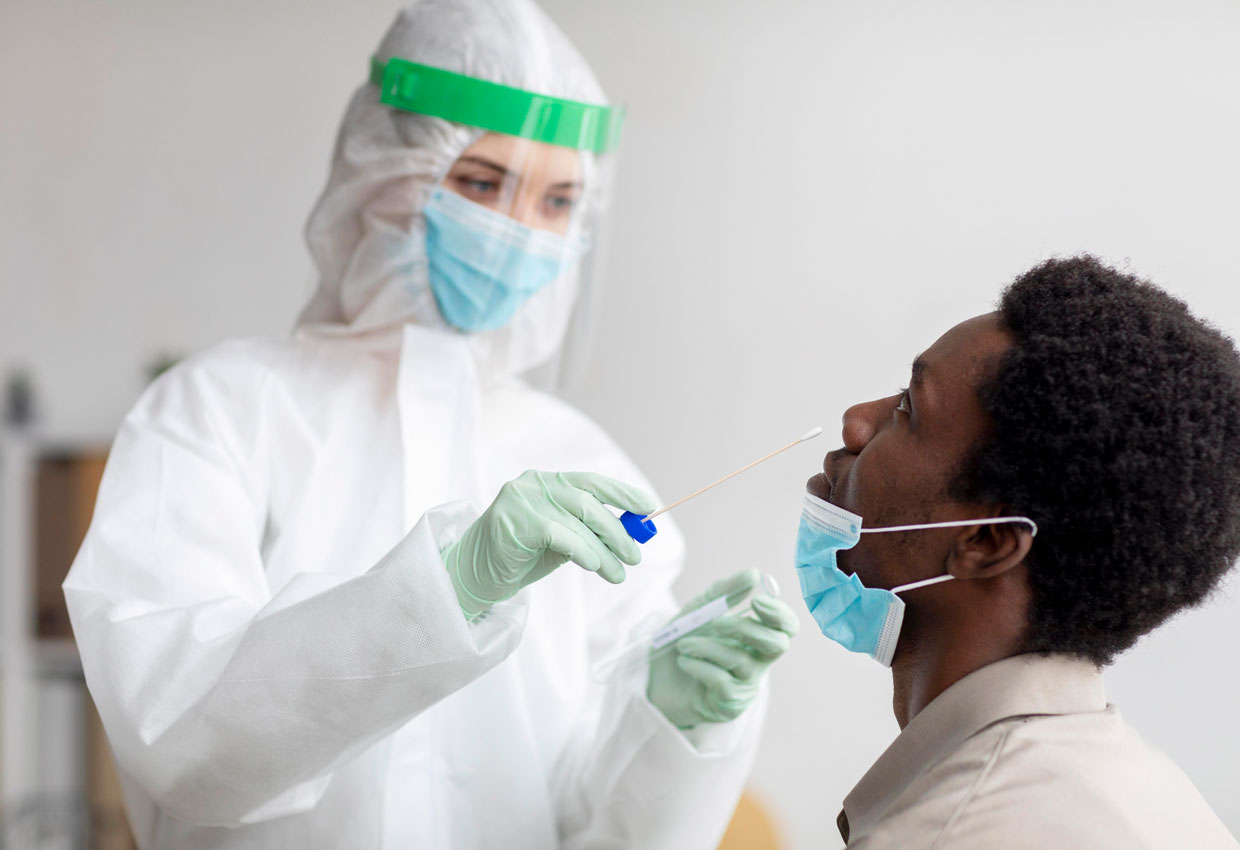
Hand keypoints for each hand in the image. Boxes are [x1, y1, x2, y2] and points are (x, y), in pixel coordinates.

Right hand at [443, 470, 655, 617]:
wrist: (475, 573)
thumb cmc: (522, 555)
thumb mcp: (561, 539)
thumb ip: (588, 530)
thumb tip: (630, 535)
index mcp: (548, 481)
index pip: (592, 481)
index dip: (622, 493)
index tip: (648, 507)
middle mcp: (535, 483)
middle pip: (589, 503)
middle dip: (618, 532)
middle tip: (635, 557)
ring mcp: (522, 499)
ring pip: (578, 522)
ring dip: (605, 551)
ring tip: (619, 573)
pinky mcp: (514, 522)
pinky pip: (560, 535)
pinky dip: (583, 551)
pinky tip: (594, 566)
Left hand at [647, 569, 799, 727]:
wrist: (656, 679)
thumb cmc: (685, 642)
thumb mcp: (700, 610)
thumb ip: (725, 591)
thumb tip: (755, 574)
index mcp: (756, 637)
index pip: (787, 627)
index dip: (780, 614)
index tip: (756, 601)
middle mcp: (758, 662)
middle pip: (777, 644)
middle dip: (745, 628)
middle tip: (714, 623)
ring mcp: (746, 686)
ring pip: (741, 661)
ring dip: (707, 647)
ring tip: (683, 644)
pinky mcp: (729, 705)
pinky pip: (721, 681)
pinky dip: (698, 666)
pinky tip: (684, 662)